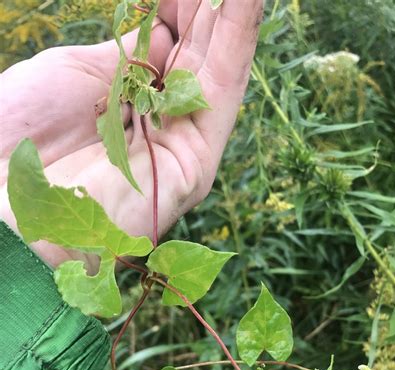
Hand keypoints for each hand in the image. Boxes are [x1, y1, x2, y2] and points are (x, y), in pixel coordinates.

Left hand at [0, 0, 261, 268]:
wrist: (2, 202)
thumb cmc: (19, 134)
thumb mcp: (73, 74)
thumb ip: (125, 54)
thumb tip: (161, 30)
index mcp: (124, 100)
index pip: (166, 44)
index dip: (179, 5)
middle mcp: (156, 123)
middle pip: (196, 55)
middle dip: (210, 8)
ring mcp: (178, 145)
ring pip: (217, 71)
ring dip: (232, 18)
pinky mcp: (194, 166)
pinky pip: (222, 97)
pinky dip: (238, 45)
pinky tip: (248, 1)